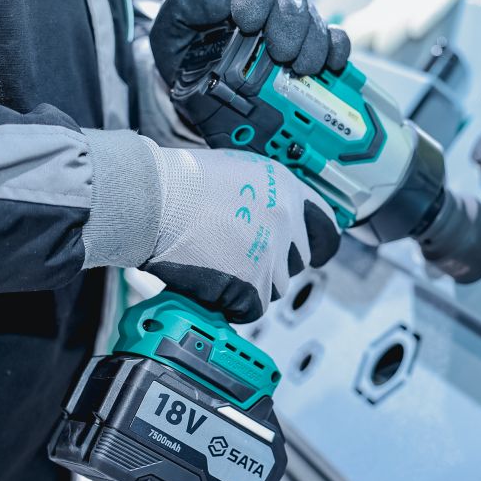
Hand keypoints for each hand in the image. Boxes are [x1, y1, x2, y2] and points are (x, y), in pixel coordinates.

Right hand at [83, 137, 340, 322]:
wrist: (155, 200)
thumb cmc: (180, 184)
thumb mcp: (237, 172)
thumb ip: (263, 197)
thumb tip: (268, 219)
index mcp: (286, 188)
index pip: (324, 225)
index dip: (317, 243)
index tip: (314, 254)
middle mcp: (287, 219)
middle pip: (295, 263)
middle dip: (269, 266)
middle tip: (236, 259)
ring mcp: (272, 252)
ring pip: (274, 288)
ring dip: (248, 286)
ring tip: (215, 266)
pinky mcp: (253, 282)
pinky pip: (250, 308)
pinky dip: (230, 304)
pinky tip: (209, 282)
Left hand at [150, 0, 350, 85]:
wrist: (197, 82)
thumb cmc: (185, 46)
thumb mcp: (171, 24)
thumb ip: (187, 4)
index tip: (248, 22)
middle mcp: (270, 3)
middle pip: (292, 0)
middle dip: (290, 26)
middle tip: (281, 53)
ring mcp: (293, 26)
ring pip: (315, 20)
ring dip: (313, 43)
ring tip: (301, 67)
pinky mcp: (310, 48)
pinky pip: (335, 40)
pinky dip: (337, 50)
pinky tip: (330, 65)